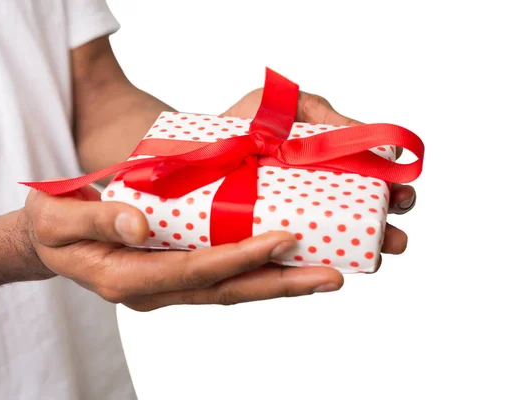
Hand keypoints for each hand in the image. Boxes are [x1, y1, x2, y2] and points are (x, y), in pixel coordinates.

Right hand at [21, 184, 343, 310]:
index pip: (194, 271)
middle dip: (279, 283)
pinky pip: (221, 276)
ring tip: (325, 273)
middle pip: (225, 290)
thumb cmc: (50, 226)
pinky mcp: (175, 274)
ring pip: (229, 288)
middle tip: (332, 275)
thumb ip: (96, 219)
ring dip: (277, 282)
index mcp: (126, 279)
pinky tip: (287, 261)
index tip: (285, 239)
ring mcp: (167, 285)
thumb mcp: (56, 217)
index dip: (241, 258)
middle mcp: (154, 290)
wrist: (47, 242)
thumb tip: (140, 223)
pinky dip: (256, 271)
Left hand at [224, 89, 415, 264]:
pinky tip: (329, 267)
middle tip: (396, 239)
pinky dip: (314, 262)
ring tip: (376, 256)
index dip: (392, 192)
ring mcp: (288, 221)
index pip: (369, 185)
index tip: (401, 196)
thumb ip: (326, 116)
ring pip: (332, 242)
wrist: (195, 143)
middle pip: (359, 219)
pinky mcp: (262, 242)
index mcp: (326, 168)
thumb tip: (370, 137)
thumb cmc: (244, 121)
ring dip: (360, 251)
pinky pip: (293, 257)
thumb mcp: (291, 108)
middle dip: (385, 230)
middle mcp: (313, 198)